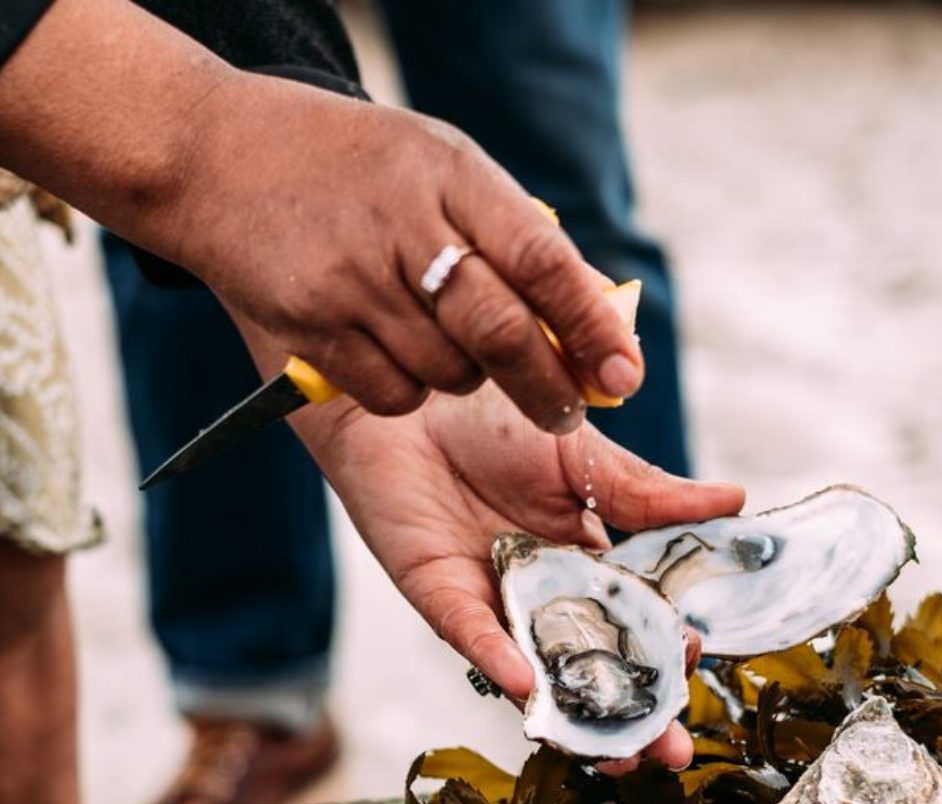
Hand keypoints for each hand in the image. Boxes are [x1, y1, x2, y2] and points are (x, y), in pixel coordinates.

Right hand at [173, 77, 640, 431]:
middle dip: (548, 386)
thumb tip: (594, 317)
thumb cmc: (353, 167)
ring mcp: (351, 281)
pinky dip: (409, 391)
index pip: (541, 260)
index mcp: (449, 175)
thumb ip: (512, 234)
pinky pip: (393, 393)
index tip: (625, 374)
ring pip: (449, 374)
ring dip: (466, 378)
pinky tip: (393, 351)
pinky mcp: (310, 328)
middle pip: (501, 331)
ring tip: (445, 342)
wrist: (217, 157)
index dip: (591, 325)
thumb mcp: (441, 167)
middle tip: (569, 410)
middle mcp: (402, 228)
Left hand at [292, 381, 743, 770]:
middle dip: (631, 711)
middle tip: (670, 749)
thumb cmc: (495, 415)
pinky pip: (473, 636)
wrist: (416, 386)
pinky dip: (500, 659)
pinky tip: (530, 685)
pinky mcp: (441, 595)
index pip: (634, 617)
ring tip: (618, 754)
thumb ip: (649, 491)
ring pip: (537, 671)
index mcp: (584, 558)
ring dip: (574, 713)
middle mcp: (541, 592)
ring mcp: (493, 600)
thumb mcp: (584, 454)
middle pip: (592, 663)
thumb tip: (734, 502)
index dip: (665, 647)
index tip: (698, 662)